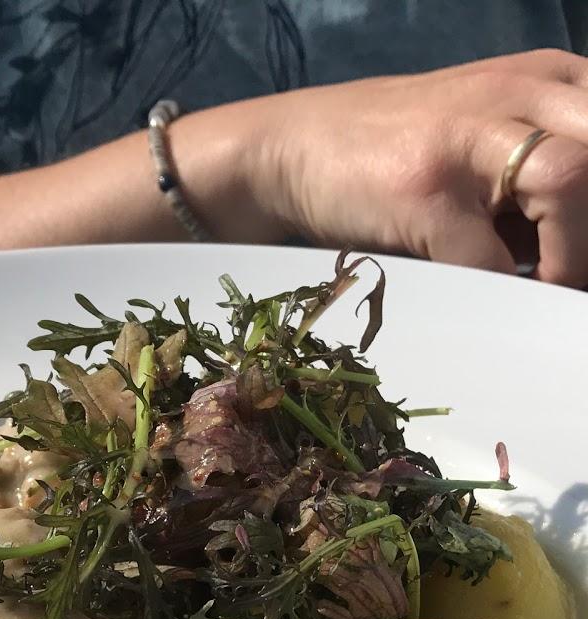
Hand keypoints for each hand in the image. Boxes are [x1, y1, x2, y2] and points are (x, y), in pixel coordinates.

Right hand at [223, 49, 587, 285]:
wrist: (292, 148)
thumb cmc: (392, 155)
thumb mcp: (484, 142)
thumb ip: (536, 180)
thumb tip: (577, 259)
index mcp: (548, 79)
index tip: (582, 261)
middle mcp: (519, 93)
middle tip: (571, 280)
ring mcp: (468, 138)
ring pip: (570, 183)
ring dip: (571, 257)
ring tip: (546, 292)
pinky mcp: (424, 192)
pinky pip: (488, 257)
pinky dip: (501, 294)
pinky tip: (489, 306)